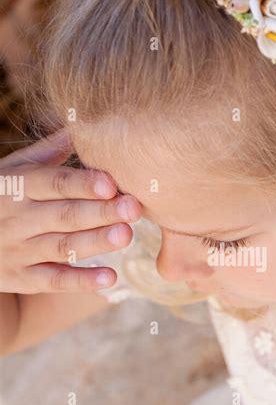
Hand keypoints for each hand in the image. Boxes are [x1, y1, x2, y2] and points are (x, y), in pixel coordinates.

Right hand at [0, 129, 141, 293]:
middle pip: (64, 215)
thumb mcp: (12, 171)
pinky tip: (110, 277)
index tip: (111, 183)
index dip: (82, 183)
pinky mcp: (23, 277)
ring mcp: (20, 250)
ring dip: (95, 242)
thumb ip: (47, 153)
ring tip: (126, 236)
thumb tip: (81, 123)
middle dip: (101, 212)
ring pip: (62, 247)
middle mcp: (18, 218)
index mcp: (18, 186)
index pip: (53, 183)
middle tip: (134, 208)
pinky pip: (54, 281)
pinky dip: (81, 280)